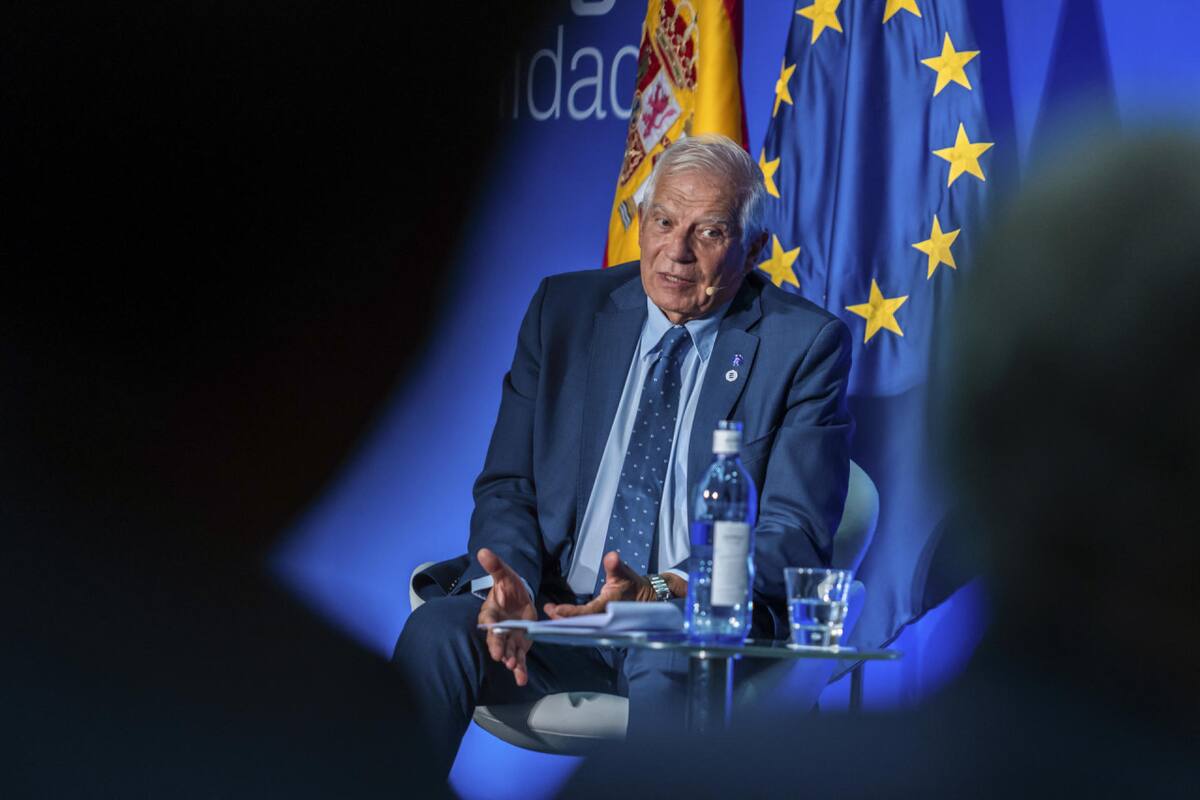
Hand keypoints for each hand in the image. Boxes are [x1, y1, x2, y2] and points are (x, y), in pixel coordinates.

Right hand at [475, 548, 536, 685]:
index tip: (493, 632)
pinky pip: (519, 659)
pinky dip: (520, 670)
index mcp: (491, 613)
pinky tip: (521, 680)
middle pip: (497, 640)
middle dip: (499, 647)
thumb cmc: (509, 587)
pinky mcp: (519, 646)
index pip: (489, 621)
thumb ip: (495, 566)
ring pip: (508, 651)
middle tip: (501, 657)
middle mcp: (498, 629)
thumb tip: (483, 551)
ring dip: (510, 660)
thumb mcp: (505, 575)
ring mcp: (509, 639)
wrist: (520, 598)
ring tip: (513, 667)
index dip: (491, 628)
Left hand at [544, 551, 685, 618]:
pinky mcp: (600, 622)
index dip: (572, 612)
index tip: (557, 609)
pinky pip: (584, 624)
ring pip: (581, 625)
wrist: (645, 598)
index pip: (587, 612)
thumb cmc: (632, 584)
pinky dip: (571, 620)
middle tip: (547, 609)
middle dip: (562, 619)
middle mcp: (604, 618)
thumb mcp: (624, 573)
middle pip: (580, 623)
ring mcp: (602, 622)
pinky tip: (559, 615)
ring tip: (550, 611)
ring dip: (564, 620)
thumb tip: (612, 556)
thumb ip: (615, 566)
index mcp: (608, 606)